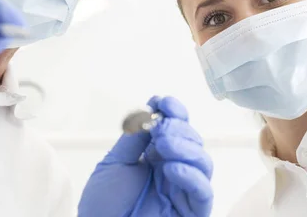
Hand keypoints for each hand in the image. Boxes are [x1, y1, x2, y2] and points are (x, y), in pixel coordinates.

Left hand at [78, 96, 213, 216]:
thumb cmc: (104, 205)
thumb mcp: (114, 163)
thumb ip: (134, 140)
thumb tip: (151, 111)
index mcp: (157, 155)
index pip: (176, 127)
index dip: (174, 111)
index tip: (161, 101)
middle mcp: (174, 169)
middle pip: (192, 140)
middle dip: (178, 128)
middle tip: (160, 128)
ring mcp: (183, 190)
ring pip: (203, 162)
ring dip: (185, 148)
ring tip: (163, 145)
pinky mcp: (191, 212)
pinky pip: (202, 192)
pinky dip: (191, 176)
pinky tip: (172, 168)